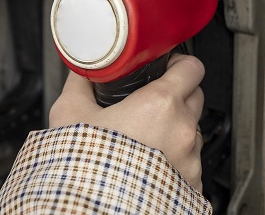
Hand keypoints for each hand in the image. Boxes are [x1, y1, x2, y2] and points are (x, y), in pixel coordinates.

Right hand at [49, 53, 205, 190]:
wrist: (92, 208)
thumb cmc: (86, 165)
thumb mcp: (69, 113)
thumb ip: (81, 84)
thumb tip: (83, 71)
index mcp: (160, 105)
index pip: (192, 68)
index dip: (178, 63)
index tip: (166, 66)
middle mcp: (183, 130)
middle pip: (195, 96)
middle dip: (175, 95)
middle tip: (148, 102)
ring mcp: (191, 160)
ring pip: (191, 131)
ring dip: (174, 129)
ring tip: (144, 138)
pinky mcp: (192, 184)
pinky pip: (189, 162)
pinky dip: (173, 159)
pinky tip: (148, 162)